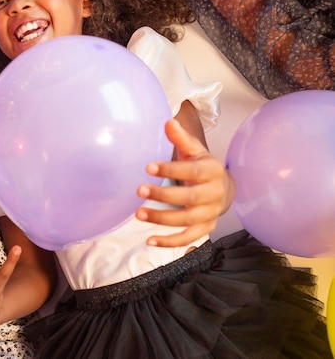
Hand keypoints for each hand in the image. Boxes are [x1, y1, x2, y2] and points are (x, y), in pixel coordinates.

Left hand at [135, 118, 234, 247]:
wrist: (223, 187)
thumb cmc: (201, 165)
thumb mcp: (193, 149)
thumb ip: (180, 138)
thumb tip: (168, 122)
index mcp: (212, 171)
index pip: (191, 172)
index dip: (170, 170)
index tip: (148, 166)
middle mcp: (214, 194)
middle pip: (189, 198)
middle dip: (163, 196)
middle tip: (139, 190)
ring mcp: (211, 213)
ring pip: (187, 220)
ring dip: (162, 219)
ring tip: (139, 213)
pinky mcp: (206, 228)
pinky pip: (188, 238)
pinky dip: (170, 242)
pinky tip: (150, 240)